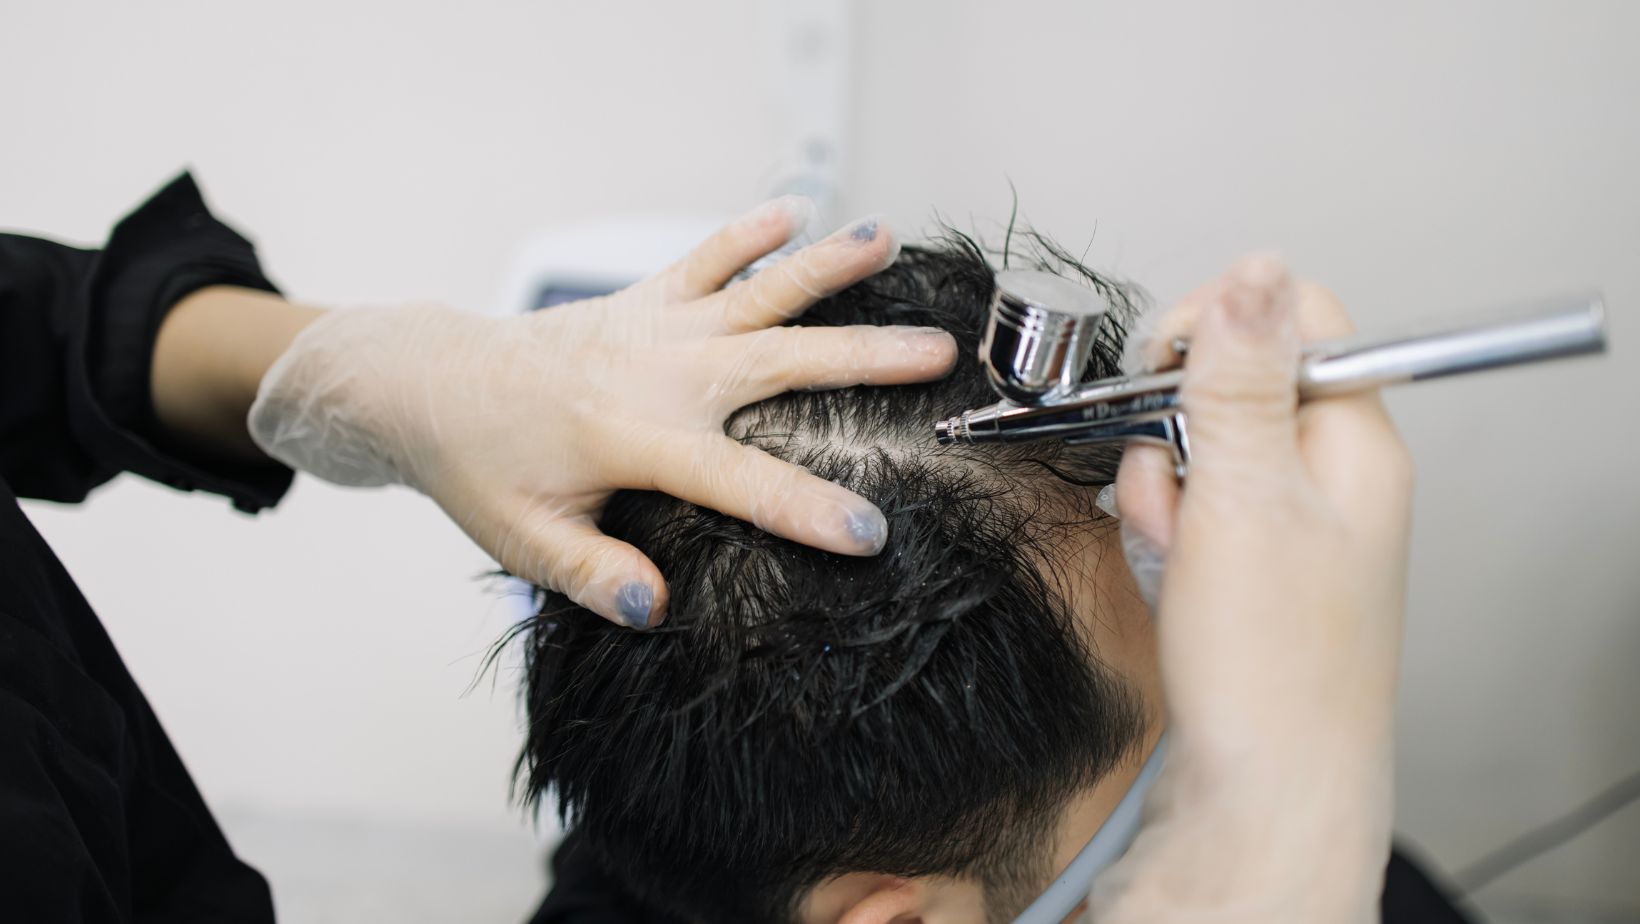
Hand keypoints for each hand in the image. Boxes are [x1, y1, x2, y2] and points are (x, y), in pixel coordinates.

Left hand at [247, 200, 956, 627]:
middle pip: (778, 362)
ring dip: (823, 267)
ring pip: (755, 292)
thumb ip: (593, 574)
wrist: (433, 385)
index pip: (740, 481)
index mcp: (634, 438)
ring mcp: (654, 327)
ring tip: (885, 238)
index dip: (807, 509)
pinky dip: (748, 233)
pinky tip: (798, 209)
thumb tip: (658, 607)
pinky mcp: (644, 301)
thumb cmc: (481, 469)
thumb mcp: (524, 540)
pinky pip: (704, 259)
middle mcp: (657, 372)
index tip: (870, 531)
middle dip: (863, 360)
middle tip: (936, 354)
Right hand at [1091, 256, 1412, 920]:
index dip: (1218, 328)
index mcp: (1356, 441)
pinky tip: (1170, 572)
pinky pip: (1194, 507)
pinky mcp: (1256, 561)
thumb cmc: (1269, 664)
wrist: (1260, 788)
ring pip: (1201, 447)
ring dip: (1162, 486)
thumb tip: (1256, 265)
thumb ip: (1239, 377)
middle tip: (1175, 486)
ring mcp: (1295, 520)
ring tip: (1173, 547)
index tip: (1165, 368)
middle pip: (1235, 383)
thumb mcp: (1242, 495)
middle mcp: (1334, 473)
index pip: (1293, 320)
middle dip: (1174, 425)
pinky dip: (1165, 529)